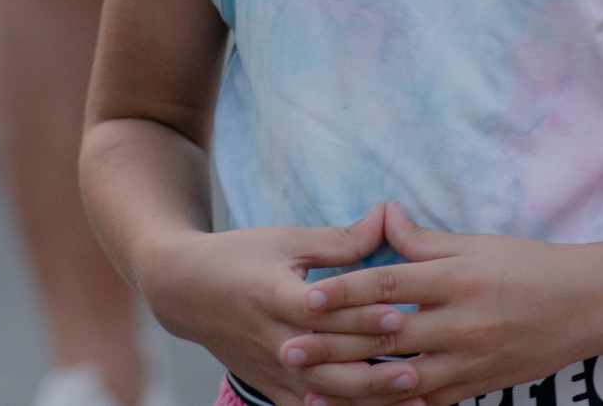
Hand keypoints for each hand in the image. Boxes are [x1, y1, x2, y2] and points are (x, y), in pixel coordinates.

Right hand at [138, 207, 400, 404]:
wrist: (184, 291)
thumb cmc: (239, 256)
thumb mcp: (285, 240)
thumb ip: (340, 239)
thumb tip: (387, 216)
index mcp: (272, 294)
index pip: (320, 311)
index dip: (357, 315)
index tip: (397, 315)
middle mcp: (271, 338)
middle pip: (326, 359)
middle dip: (372, 365)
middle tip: (418, 364)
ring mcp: (269, 369)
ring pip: (322, 392)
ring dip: (365, 398)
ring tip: (408, 394)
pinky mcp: (269, 387)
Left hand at [287, 204, 588, 405]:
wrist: (587, 306)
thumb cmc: (528, 266)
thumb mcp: (474, 244)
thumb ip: (422, 238)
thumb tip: (381, 213)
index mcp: (454, 279)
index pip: (387, 284)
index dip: (342, 291)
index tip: (303, 297)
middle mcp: (460, 322)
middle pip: (385, 337)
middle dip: (332, 344)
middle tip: (288, 348)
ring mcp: (470, 360)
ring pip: (401, 381)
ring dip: (352, 387)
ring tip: (310, 390)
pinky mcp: (479, 387)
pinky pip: (429, 403)